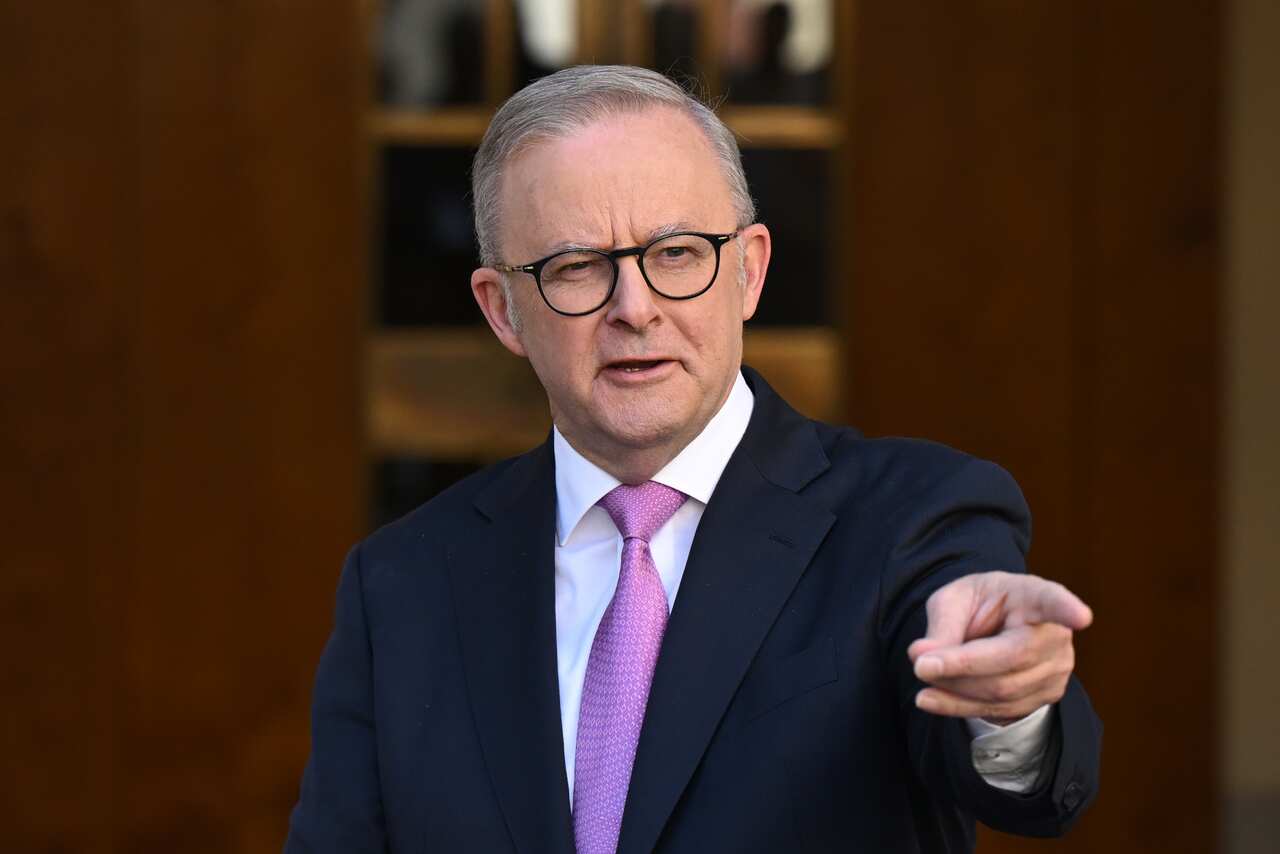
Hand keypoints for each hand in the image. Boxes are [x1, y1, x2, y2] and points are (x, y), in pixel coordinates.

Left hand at [907, 571, 1092, 723]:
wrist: (995, 629)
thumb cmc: (977, 606)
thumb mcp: (954, 600)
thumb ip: (942, 625)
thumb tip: (922, 656)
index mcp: (1033, 596)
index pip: (1053, 601)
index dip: (1066, 608)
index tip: (1080, 615)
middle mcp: (1055, 634)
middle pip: (1013, 657)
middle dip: (963, 666)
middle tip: (919, 665)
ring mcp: (1056, 669)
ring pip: (1003, 690)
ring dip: (955, 689)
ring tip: (922, 677)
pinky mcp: (1045, 697)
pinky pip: (1000, 709)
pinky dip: (959, 707)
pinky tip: (930, 700)